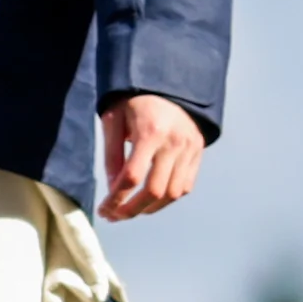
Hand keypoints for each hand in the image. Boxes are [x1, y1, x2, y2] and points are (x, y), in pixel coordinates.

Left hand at [98, 95, 205, 220]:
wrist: (167, 85)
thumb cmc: (133, 102)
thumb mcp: (113, 121)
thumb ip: (112, 155)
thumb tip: (113, 188)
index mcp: (150, 132)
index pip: (132, 176)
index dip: (116, 198)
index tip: (104, 209)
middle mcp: (174, 143)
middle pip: (155, 191)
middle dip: (132, 210)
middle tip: (115, 215)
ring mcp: (190, 149)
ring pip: (173, 193)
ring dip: (150, 208)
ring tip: (130, 210)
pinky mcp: (198, 153)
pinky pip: (185, 186)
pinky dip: (167, 199)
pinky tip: (150, 200)